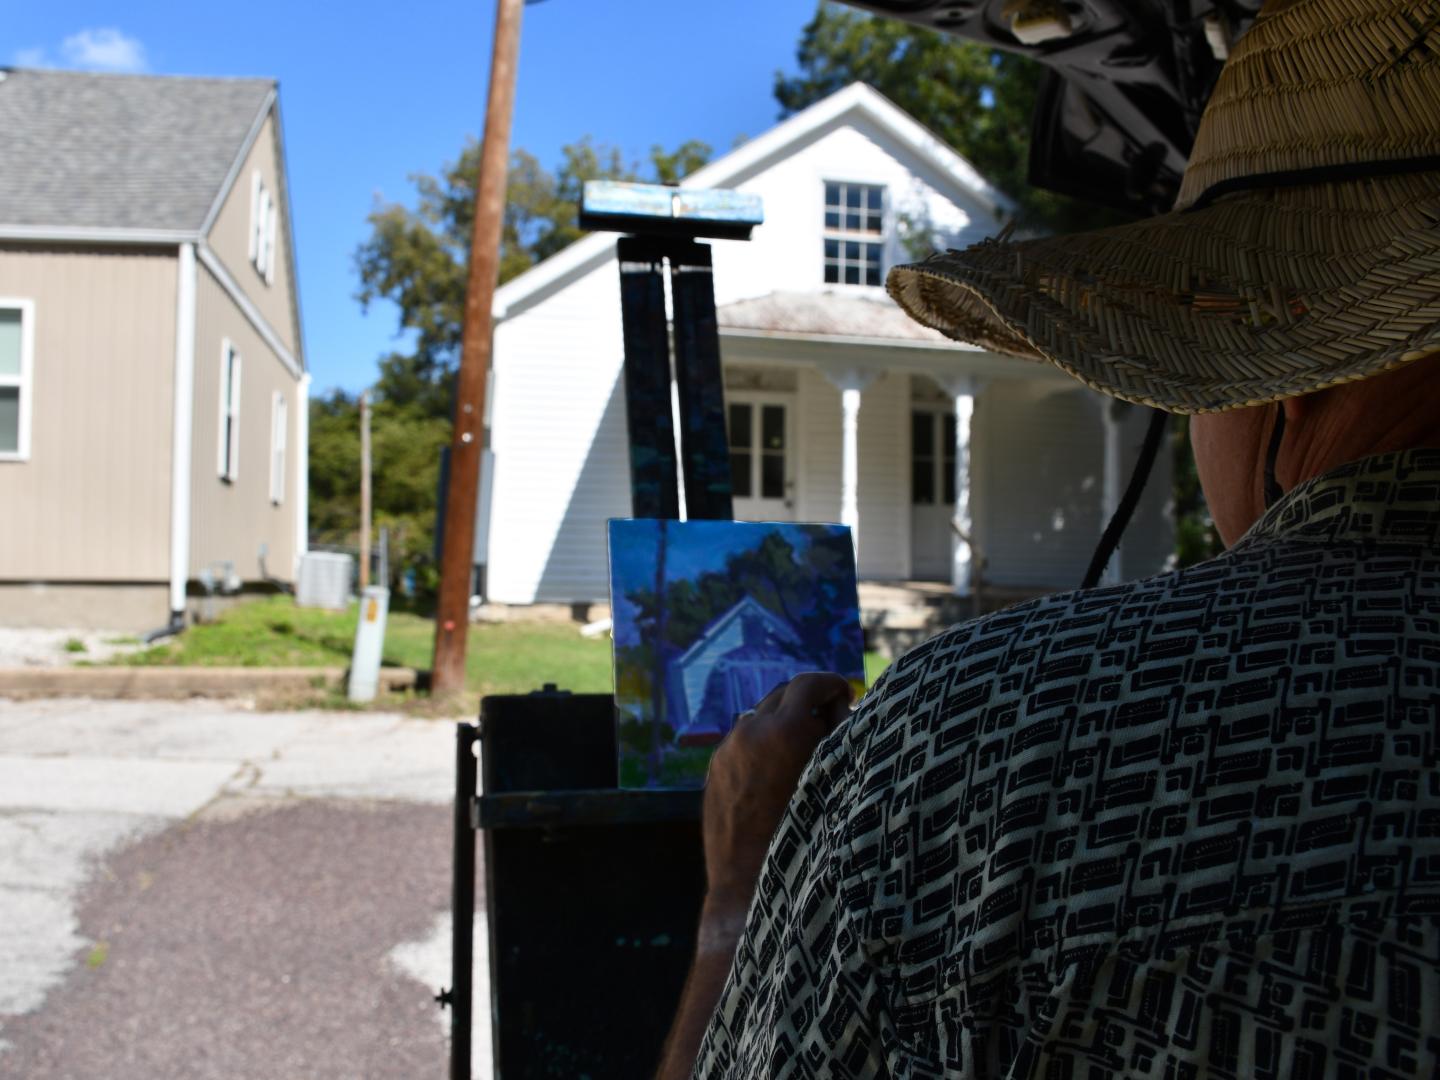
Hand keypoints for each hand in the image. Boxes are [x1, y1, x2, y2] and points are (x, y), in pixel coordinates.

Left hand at [701, 672, 854, 919]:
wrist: (751, 882)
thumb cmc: (808, 837)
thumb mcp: (834, 781)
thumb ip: (838, 738)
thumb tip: (838, 710)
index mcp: (786, 730)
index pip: (810, 683)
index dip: (832, 684)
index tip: (845, 694)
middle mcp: (751, 731)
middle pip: (784, 693)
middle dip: (808, 700)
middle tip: (829, 719)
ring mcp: (728, 748)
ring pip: (760, 715)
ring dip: (782, 720)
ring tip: (802, 747)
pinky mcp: (715, 767)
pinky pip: (742, 740)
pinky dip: (761, 742)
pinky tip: (775, 769)